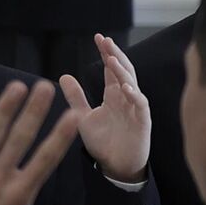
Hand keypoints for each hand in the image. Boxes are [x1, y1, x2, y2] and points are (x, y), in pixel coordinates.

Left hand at [59, 34, 150, 183]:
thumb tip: (63, 76)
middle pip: (123, 70)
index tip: (98, 37)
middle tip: (105, 40)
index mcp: (113, 95)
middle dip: (115, 54)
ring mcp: (136, 109)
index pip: (111, 68)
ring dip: (122, 72)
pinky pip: (141, 105)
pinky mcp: (143, 122)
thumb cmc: (103, 142)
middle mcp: (126, 98)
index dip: (106, 52)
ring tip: (111, 58)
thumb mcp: (84, 117)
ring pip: (132, 84)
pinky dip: (135, 96)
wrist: (116, 167)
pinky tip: (125, 87)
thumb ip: (76, 97)